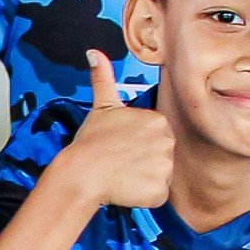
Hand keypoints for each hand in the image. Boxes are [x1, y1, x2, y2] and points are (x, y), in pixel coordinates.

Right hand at [68, 50, 174, 207]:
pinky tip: (127, 189)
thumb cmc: (90, 141)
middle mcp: (167, 142)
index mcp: (158, 120)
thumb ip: (103, 79)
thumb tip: (94, 52)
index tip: (122, 147)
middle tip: (121, 162)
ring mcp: (166, 168)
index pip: (157, 137)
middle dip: (144, 162)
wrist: (82, 173)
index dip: (139, 145)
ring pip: (161, 176)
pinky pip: (158, 195)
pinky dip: (144, 196)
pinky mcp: (161, 191)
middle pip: (162, 156)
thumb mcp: (101, 107)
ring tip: (123, 175)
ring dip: (144, 179)